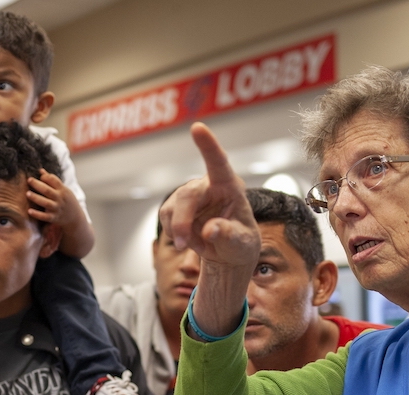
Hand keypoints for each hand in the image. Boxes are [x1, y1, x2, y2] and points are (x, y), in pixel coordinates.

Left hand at [27, 170, 83, 228]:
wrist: (76, 217)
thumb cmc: (66, 200)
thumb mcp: (62, 189)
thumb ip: (52, 180)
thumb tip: (41, 170)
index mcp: (62, 190)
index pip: (54, 180)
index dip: (46, 177)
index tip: (40, 176)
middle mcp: (60, 199)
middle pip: (47, 190)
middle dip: (38, 185)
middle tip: (29, 180)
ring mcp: (57, 209)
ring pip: (46, 203)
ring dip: (36, 198)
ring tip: (27, 193)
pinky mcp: (54, 218)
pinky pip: (44, 216)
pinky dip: (37, 214)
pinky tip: (29, 211)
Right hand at [159, 123, 258, 267]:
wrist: (228, 251)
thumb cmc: (240, 242)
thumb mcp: (242, 244)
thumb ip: (229, 235)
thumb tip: (210, 230)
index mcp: (229, 186)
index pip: (218, 163)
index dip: (208, 145)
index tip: (198, 128)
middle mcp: (207, 185)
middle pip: (187, 195)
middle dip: (182, 222)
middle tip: (183, 245)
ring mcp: (188, 194)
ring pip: (172, 209)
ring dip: (178, 231)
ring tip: (195, 244)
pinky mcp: (175, 206)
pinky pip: (166, 217)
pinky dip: (174, 233)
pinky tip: (188, 239)